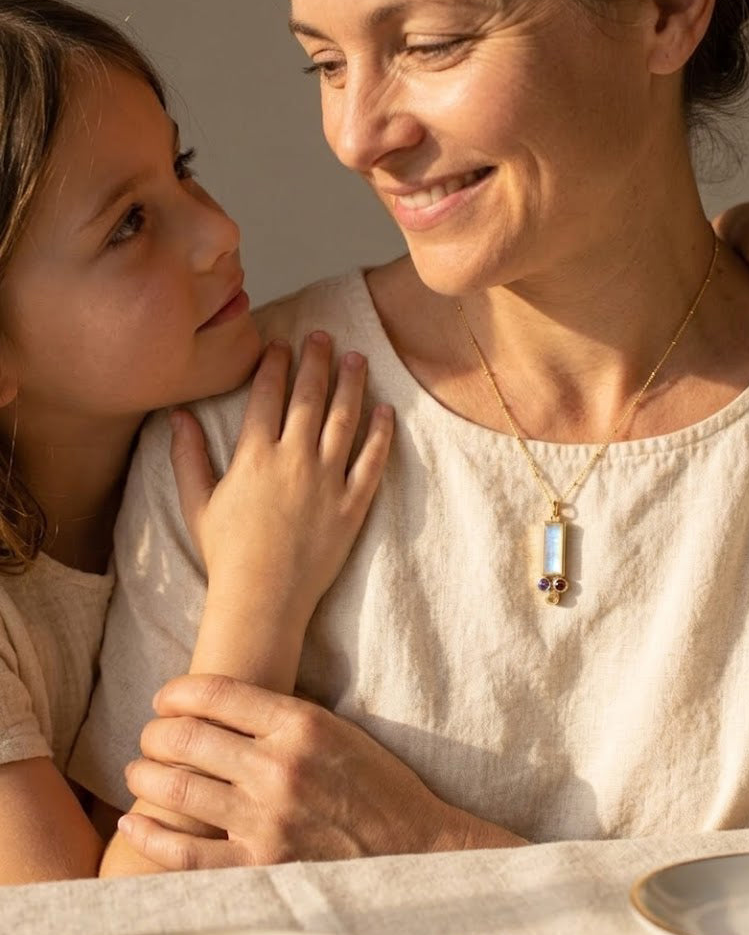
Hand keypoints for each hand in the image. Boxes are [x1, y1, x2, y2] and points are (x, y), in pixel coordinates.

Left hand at [116, 675, 524, 870]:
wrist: (415, 847)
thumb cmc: (376, 783)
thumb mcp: (338, 729)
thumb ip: (282, 718)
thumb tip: (221, 708)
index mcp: (301, 724)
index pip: (216, 694)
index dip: (177, 692)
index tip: (165, 698)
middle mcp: (278, 767)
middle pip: (187, 737)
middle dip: (155, 732)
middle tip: (150, 735)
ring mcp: (266, 819)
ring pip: (178, 789)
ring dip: (145, 776)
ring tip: (140, 772)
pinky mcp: (259, 866)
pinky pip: (185, 852)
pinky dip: (150, 835)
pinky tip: (134, 821)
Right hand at [170, 333, 393, 675]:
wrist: (262, 599)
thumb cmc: (226, 554)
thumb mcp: (197, 503)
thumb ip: (188, 456)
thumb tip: (177, 415)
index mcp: (254, 455)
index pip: (267, 395)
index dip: (275, 363)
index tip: (281, 343)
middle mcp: (293, 459)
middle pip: (309, 397)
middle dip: (316, 361)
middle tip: (324, 335)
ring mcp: (326, 481)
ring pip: (344, 420)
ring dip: (351, 385)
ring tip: (357, 359)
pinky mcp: (352, 505)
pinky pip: (372, 462)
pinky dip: (381, 435)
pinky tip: (386, 411)